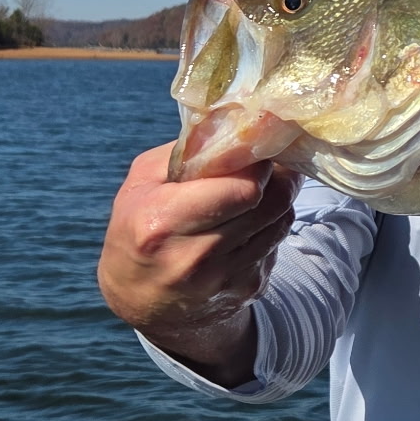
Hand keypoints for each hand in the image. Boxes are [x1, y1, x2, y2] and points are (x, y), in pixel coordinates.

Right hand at [97, 142, 297, 383]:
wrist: (140, 301)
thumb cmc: (137, 228)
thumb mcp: (142, 183)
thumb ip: (188, 150)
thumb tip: (238, 119)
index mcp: (163, 223)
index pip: (244, 189)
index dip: (256, 163)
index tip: (253, 149)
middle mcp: (196, 257)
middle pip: (272, 202)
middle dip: (275, 176)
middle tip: (264, 164)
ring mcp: (225, 279)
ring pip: (282, 221)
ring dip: (276, 200)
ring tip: (253, 192)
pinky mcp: (248, 290)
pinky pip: (277, 243)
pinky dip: (269, 227)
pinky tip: (245, 224)